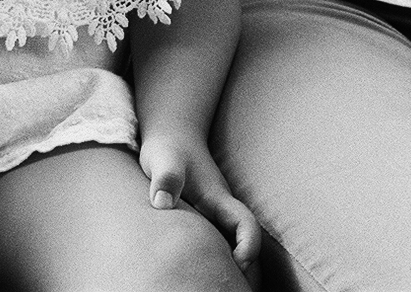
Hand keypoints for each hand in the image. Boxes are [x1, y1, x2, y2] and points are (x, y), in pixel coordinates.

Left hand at [138, 132, 260, 274]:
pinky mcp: (205, 215)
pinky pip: (219, 238)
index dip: (249, 247)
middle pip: (246, 241)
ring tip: (210, 281)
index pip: (246, 225)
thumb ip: (166, 179)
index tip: (237, 264)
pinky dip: (217, 253)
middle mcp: (222, 208)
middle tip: (226, 285)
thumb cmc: (167, 148)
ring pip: (233, 241)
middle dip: (245, 265)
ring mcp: (215, 212)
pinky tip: (196, 266)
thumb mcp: (163, 160)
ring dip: (230, 260)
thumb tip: (161, 203)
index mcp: (218, 199)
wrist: (171, 134)